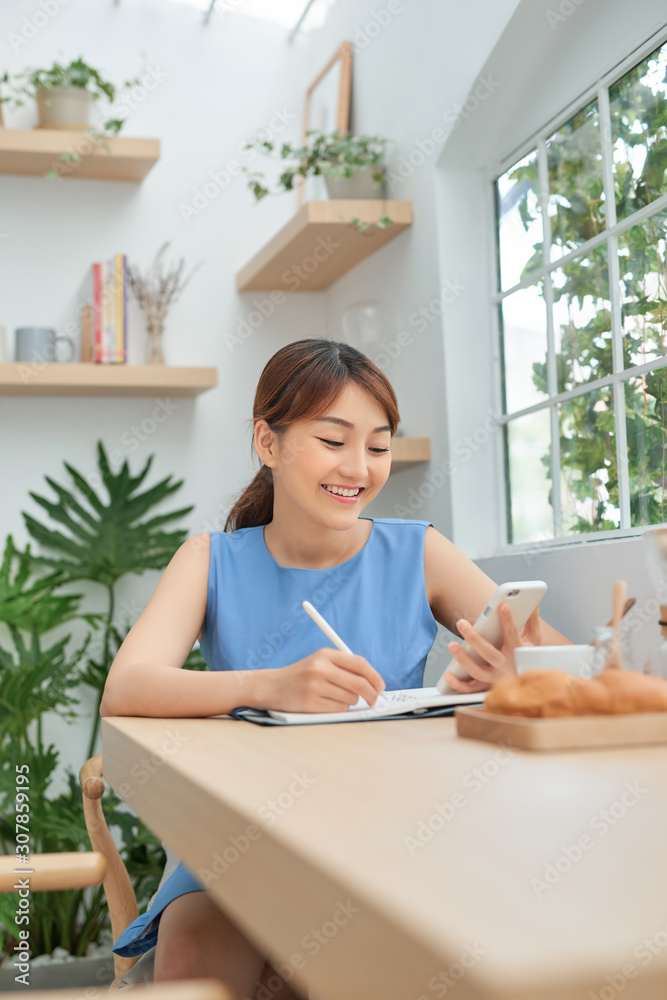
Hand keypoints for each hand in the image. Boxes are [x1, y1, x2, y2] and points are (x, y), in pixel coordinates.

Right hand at [254, 648, 385, 712]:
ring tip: (335, 696)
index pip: (360, 664)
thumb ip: (344, 666)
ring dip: (350, 701)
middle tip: (373, 699)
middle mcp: (320, 668)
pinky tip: (326, 703)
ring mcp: (315, 686)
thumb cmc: (301, 675)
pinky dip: (338, 709)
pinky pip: (339, 709)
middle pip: (360, 683)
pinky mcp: (311, 703)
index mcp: (325, 654)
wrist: (272, 686)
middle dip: (371, 694)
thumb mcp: (320, 661)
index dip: (375, 676)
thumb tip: (374, 681)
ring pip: (351, 699)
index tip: (381, 685)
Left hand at [442, 602, 541, 693]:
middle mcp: (507, 666)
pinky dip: (458, 684)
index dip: (508, 620)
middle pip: (489, 653)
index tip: (502, 606)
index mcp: (518, 652)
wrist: (532, 688)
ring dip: (463, 659)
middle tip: (461, 623)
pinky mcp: (486, 688)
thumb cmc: (529, 658)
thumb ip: (532, 621)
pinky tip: (447, 675)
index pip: (513, 634)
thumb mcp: (534, 641)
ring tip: (452, 645)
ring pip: (477, 671)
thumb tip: (533, 602)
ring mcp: (496, 679)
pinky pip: (470, 689)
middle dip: (474, 638)